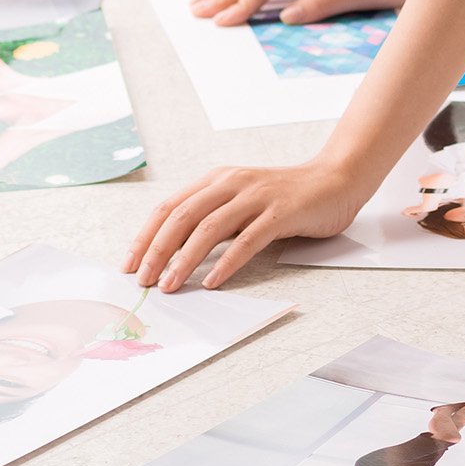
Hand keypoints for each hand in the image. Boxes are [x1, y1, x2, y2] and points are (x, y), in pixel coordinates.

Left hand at [126, 159, 368, 291]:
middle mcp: (232, 183)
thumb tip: (173, 253)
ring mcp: (256, 196)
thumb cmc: (285, 198)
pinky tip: (214, 281)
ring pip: (209, 228)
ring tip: (171, 286)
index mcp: (217, 180)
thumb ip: (213, 219)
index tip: (129, 264)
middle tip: (143, 280)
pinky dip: (227, 262)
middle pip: (182, 216)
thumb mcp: (241, 203)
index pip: (169, 207)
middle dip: (157, 251)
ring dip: (185, 260)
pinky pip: (247, 240)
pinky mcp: (281, 213)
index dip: (145, 236)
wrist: (335, 180)